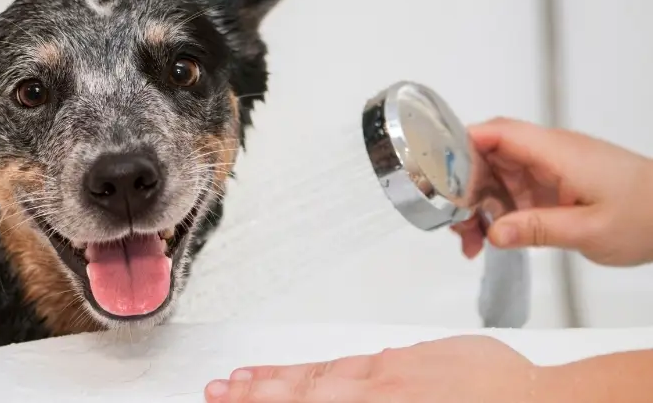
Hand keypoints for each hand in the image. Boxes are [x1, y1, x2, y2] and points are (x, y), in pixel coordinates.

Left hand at [204, 335, 540, 402]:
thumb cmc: (504, 384)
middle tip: (216, 394)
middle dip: (254, 395)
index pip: (315, 374)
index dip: (274, 378)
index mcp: (387, 370)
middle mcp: (376, 393)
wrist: (540, 402)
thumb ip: (405, 366)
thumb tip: (385, 368)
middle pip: (303, 393)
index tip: (241, 379)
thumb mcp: (447, 358)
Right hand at [452, 117, 652, 265]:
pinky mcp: (553, 186)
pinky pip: (513, 194)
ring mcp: (549, 170)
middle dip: (463, 188)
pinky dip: (497, 214)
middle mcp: (548, 155)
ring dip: (477, 206)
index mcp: (556, 152)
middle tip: (452, 222)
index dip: (462, 143)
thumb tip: (494, 233)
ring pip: (497, 178)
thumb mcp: (590, 230)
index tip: (435, 166)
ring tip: (469, 241)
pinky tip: (490, 239)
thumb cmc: (648, 215)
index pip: (498, 133)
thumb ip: (539, 229)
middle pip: (488, 157)